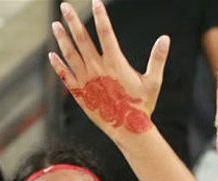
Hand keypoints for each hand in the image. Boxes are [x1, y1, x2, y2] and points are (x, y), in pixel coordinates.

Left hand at [48, 0, 169, 135]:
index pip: (106, 32)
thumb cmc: (142, 105)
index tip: (96, 1)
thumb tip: (166, 38)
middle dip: (73, 20)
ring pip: (70, 55)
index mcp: (115, 63)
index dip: (101, 15)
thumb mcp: (153, 81)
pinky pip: (65, 76)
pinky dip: (58, 65)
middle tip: (64, 6)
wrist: (127, 129)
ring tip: (55, 25)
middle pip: (82, 39)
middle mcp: (98, 69)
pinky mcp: (79, 94)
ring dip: (62, 38)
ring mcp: (86, 81)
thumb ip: (158, 58)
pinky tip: (52, 54)